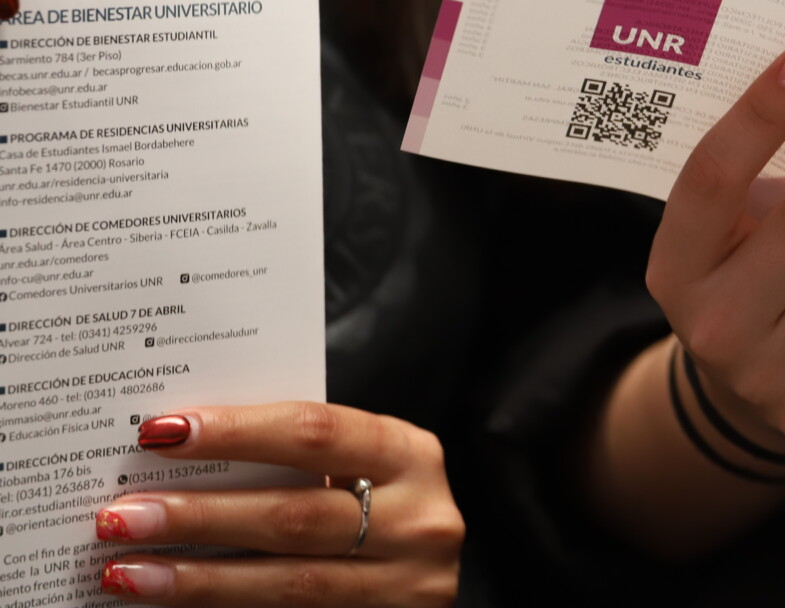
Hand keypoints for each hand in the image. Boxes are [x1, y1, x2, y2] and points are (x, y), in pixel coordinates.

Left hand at [96, 403, 463, 605]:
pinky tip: (173, 603)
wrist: (424, 575)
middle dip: (201, 515)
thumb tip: (184, 448)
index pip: (316, 433)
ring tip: (128, 570)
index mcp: (411, 456)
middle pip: (295, 516)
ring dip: (198, 579)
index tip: (162, 432)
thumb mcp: (365, 468)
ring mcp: (405, 585)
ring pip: (289, 585)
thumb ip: (303, 459)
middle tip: (123, 514)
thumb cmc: (382, 505)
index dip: (238, 431)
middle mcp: (418, 521)